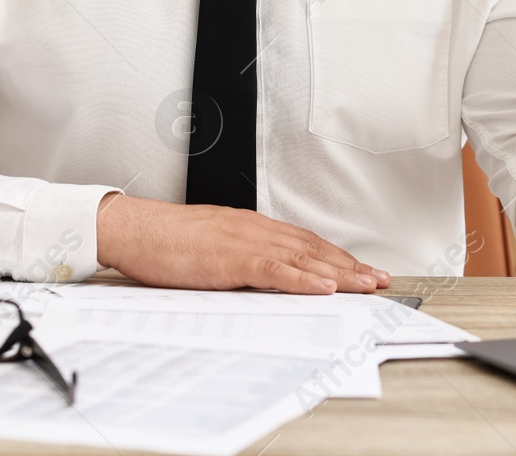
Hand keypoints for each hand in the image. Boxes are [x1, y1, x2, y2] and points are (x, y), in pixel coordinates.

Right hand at [95, 193, 391, 293]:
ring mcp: (247, 242)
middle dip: (350, 266)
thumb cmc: (166, 240)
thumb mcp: (211, 245)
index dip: (337, 257)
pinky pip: (276, 270)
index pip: (305, 243)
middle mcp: (257, 230)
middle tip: (379, 280)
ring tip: (367, 286)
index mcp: (252, 227)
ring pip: (304, 258)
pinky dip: (304, 279)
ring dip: (340, 274)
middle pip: (314, 249)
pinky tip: (326, 288)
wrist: (136, 229)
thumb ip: (239, 256)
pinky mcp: (233, 258)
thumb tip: (260, 275)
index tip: (360, 269)